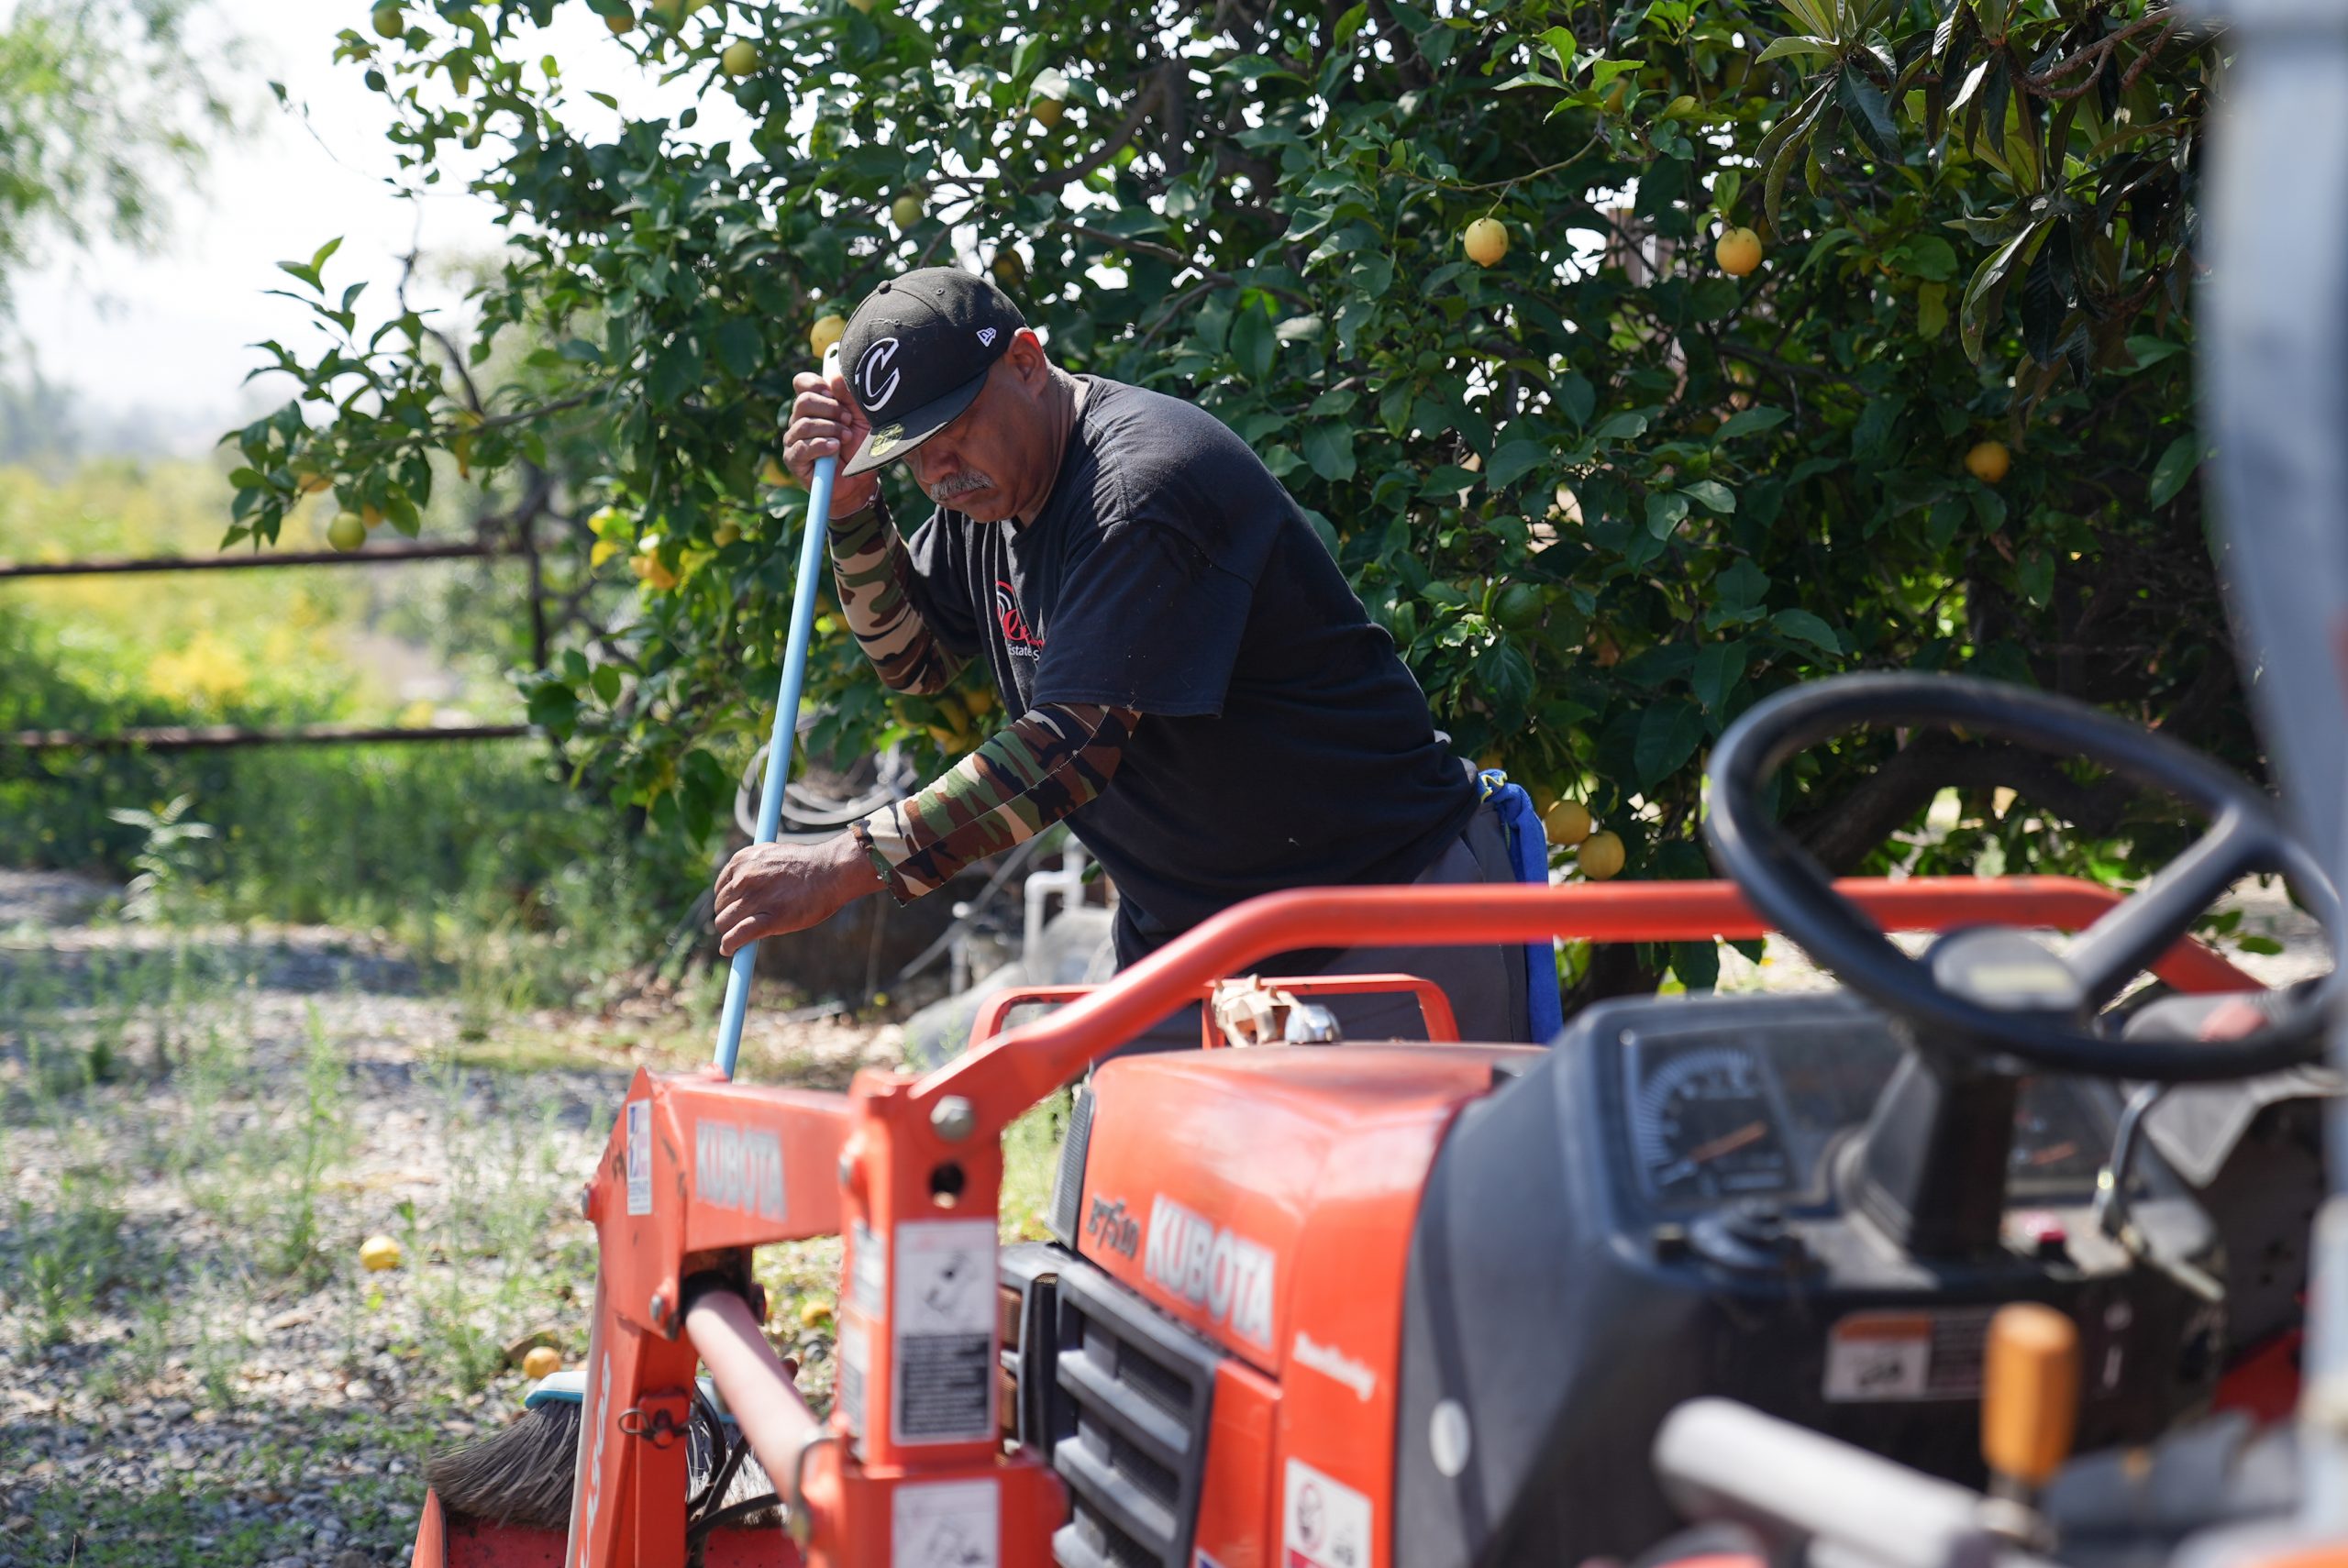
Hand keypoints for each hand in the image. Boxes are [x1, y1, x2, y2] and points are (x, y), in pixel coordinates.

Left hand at [712, 835, 875, 955]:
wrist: (832, 871)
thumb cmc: (809, 865)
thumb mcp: (773, 856)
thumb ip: (755, 870)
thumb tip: (744, 889)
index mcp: (743, 860)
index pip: (721, 887)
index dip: (727, 902)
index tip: (734, 910)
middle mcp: (744, 877)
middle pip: (721, 907)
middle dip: (728, 918)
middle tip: (740, 926)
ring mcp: (756, 899)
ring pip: (725, 923)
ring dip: (729, 934)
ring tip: (736, 941)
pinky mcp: (768, 919)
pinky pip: (737, 936)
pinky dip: (730, 946)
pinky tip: (730, 950)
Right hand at [783, 369, 880, 519]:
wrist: (861, 480)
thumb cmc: (860, 446)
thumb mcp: (862, 417)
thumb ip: (850, 396)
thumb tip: (836, 377)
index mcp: (814, 405)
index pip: (802, 383)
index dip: (816, 384)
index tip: (834, 395)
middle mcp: (800, 419)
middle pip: (803, 401)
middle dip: (830, 409)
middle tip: (848, 421)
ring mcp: (794, 439)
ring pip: (804, 424)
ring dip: (829, 429)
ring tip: (845, 438)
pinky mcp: (793, 459)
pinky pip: (802, 447)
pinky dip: (821, 445)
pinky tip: (834, 449)